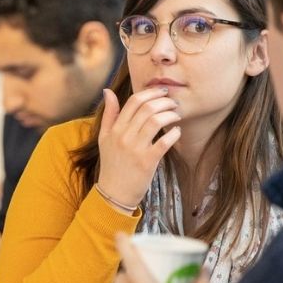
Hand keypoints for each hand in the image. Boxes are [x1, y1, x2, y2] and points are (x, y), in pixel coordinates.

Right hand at [92, 88, 181, 210]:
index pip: (133, 102)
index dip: (151, 93)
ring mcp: (136, 149)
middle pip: (147, 108)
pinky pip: (164, 142)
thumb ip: (108, 114)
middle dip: (165, 101)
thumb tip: (108, 91)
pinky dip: (174, 133)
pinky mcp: (147, 161)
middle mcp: (124, 136)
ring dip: (171, 114)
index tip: (162, 92)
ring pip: (156, 121)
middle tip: (173, 103)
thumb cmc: (112, 164)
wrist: (114, 192)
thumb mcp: (104, 137)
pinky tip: (177, 131)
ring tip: (177, 115)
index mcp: (115, 128)